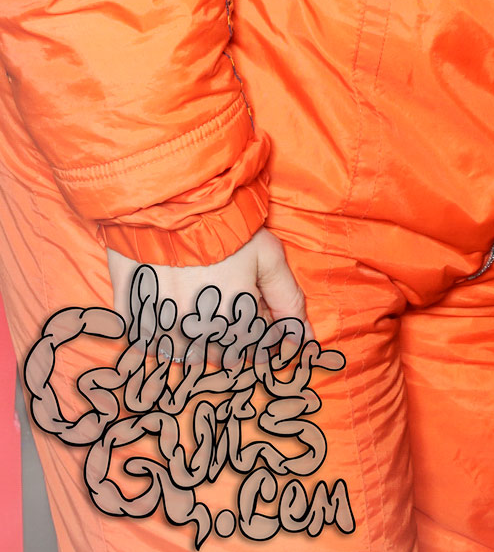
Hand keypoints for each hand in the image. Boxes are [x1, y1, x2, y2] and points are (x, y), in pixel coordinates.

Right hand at [107, 226, 308, 348]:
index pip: (254, 348)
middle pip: (218, 354)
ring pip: (182, 355)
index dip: (261, 329)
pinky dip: (155, 333)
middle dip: (229, 335)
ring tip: (198, 304)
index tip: (256, 309)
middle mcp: (195, 332)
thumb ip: (287, 299)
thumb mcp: (267, 255)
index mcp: (231, 322)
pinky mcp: (131, 315)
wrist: (172, 196)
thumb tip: (305, 338)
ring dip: (193, 340)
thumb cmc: (225, 223)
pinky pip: (144, 342)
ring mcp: (160, 326)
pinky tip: (165, 306)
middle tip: (227, 301)